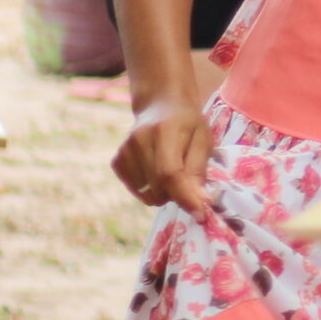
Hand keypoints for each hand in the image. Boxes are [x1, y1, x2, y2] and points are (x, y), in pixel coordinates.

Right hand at [112, 97, 212, 220]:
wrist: (161, 106)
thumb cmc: (188, 125)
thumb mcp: (203, 140)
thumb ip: (199, 171)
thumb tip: (200, 203)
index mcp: (164, 130)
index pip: (170, 173)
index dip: (185, 196)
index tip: (201, 214)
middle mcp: (138, 140)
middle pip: (159, 187)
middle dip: (178, 193)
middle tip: (188, 178)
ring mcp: (124, 151)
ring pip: (148, 194)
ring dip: (165, 192)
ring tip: (172, 169)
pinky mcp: (117, 161)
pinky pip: (137, 190)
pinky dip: (151, 188)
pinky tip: (156, 168)